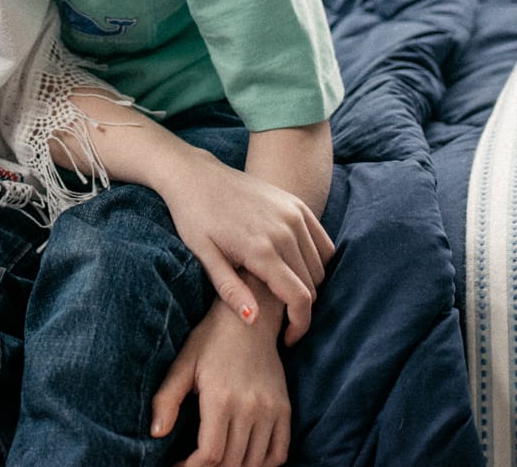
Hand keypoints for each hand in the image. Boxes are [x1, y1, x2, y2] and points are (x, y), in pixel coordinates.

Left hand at [152, 300, 290, 466]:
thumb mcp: (183, 363)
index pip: (210, 455)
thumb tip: (156, 434)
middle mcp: (249, 407)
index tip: (178, 466)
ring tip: (215, 462)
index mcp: (220, 397)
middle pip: (231, 462)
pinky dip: (262, 464)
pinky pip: (279, 453)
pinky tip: (243, 459)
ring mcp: (270, 410)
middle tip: (194, 464)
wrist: (249, 318)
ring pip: (254, 462)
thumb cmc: (211, 339)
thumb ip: (167, 399)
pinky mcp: (284, 409)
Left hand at [153, 150, 332, 344]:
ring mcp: (293, 213)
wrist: (194, 175)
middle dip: (301, 307)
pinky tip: (296, 269)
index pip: (300, 298)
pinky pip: (323, 241)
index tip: (287, 339)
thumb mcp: (204, 257)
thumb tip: (253, 319)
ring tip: (284, 293)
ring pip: (320, 265)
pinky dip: (317, 260)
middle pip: (312, 284)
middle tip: (281, 318)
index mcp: (261, 248)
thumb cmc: (194, 218)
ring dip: (309, 284)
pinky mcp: (296, 204)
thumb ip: (230, 290)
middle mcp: (284, 230)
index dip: (299, 325)